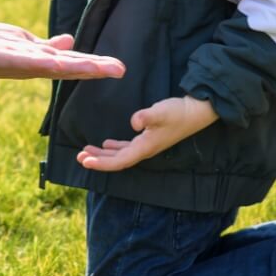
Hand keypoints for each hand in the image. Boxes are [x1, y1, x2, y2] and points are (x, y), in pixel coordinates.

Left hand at [0, 21, 124, 101]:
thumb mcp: (20, 44)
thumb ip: (45, 48)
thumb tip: (70, 43)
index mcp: (36, 61)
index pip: (69, 63)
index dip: (94, 65)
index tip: (119, 67)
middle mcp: (29, 65)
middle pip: (65, 67)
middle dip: (92, 68)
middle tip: (120, 70)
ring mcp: (13, 62)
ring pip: (47, 65)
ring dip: (72, 66)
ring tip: (97, 67)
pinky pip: (20, 59)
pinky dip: (38, 61)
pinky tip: (56, 62)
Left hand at [76, 95, 217, 171]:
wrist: (196, 111)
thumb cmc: (178, 112)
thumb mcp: (161, 112)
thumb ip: (147, 117)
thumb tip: (133, 122)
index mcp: (145, 147)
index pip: (119, 161)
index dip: (101, 163)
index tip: (84, 161)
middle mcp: (145, 150)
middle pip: (117, 160)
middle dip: (98, 160)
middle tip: (79, 157)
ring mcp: (147, 145)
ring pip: (120, 154)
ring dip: (103, 155)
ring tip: (86, 152)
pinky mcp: (149, 138)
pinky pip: (127, 148)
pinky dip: (115, 148)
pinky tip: (107, 145)